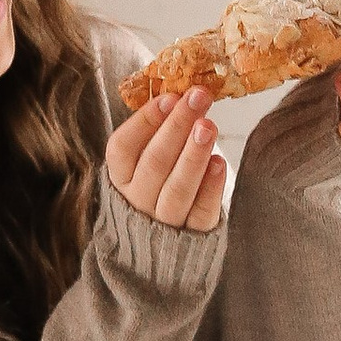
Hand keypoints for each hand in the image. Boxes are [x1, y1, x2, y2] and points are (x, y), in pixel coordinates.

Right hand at [105, 83, 226, 232]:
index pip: (123, 147)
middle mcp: (137, 200)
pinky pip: (201, 213)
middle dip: (177, 126)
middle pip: (154, 163)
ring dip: (194, 155)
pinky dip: (210, 189)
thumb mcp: (146, 159)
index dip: (145, 121)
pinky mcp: (192, 235)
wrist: (162, 245)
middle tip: (198, 97)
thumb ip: (157, 132)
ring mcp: (164, 222)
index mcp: (120, 177)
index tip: (170, 97)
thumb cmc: (158, 184)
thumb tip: (181, 94)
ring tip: (209, 126)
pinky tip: (220, 164)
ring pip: (177, 189)